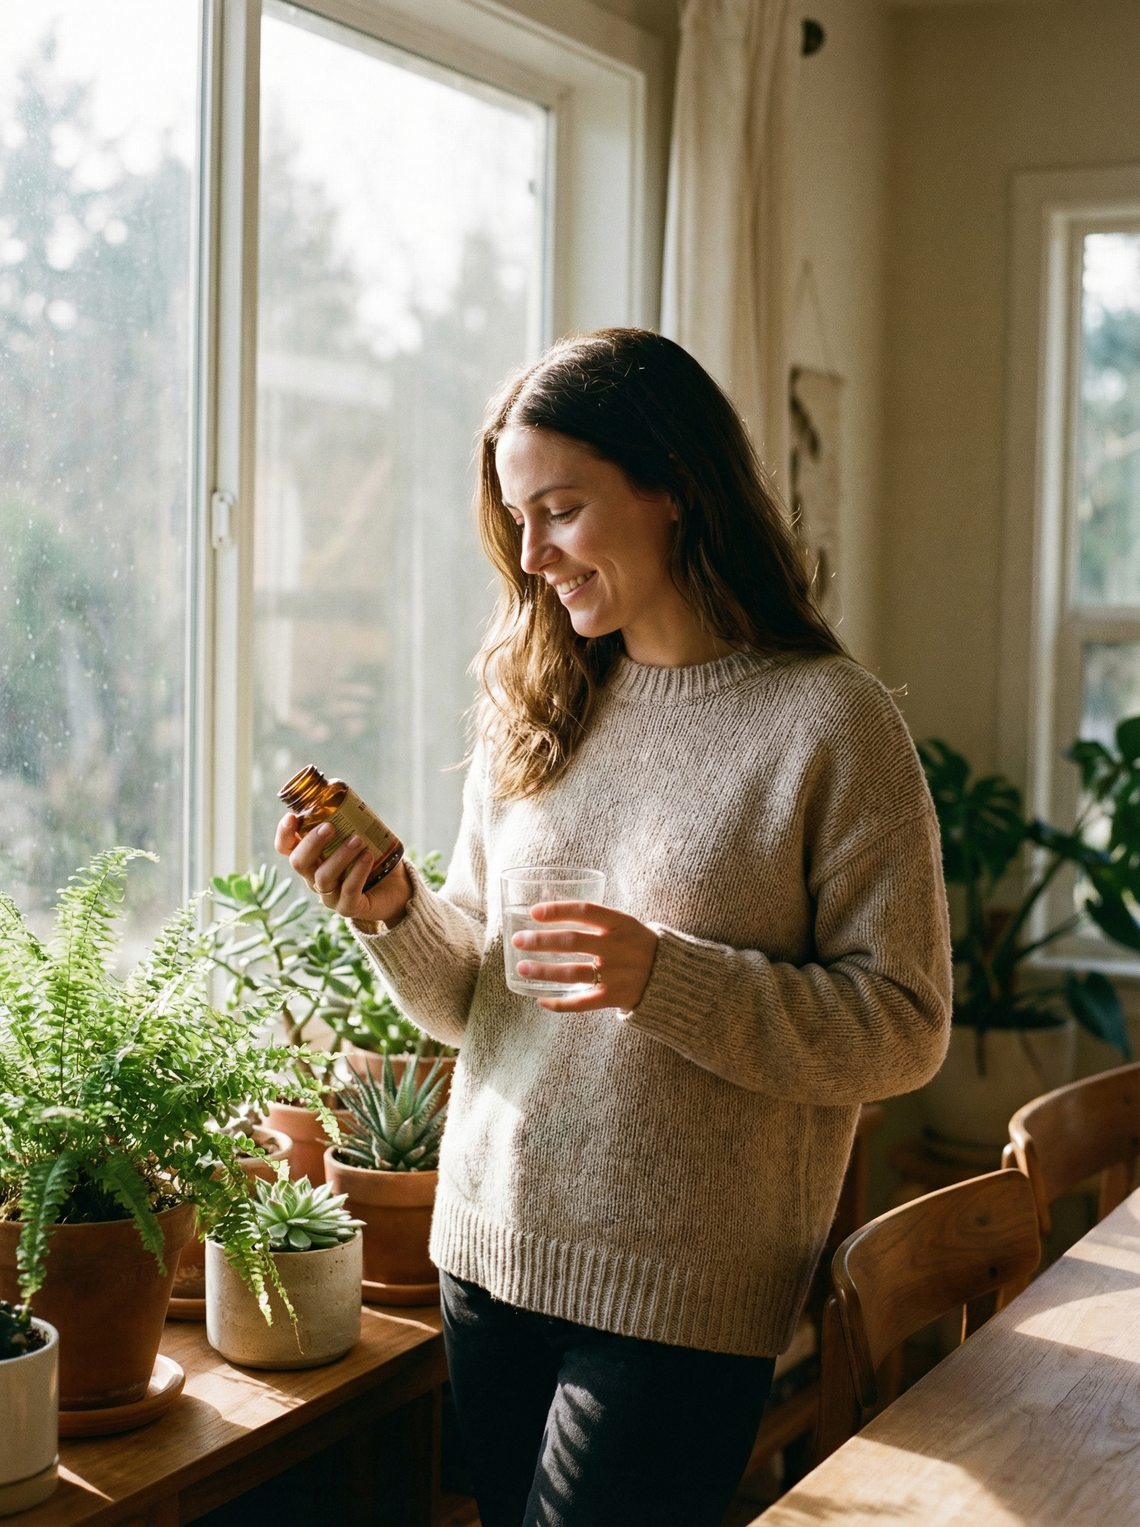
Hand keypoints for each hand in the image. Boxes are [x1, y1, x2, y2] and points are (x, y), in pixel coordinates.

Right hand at [274, 813, 413, 926]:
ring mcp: (330, 895)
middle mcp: (315, 878)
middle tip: (329, 827)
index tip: (292, 816)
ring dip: (340, 856)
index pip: (286, 848)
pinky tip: (368, 857)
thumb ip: (349, 816)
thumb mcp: (359, 833)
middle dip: (311, 843)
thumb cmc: (373, 857)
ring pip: (323, 877)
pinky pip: (348, 891)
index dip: (284, 834)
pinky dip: (357, 872)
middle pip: (299, 863)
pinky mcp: (349, 907)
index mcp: (312, 858)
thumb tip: (342, 790)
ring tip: (358, 840)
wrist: (396, 888)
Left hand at [512, 901, 657, 1011]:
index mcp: (620, 924)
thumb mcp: (625, 924)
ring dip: (543, 971)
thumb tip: (550, 910)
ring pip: (572, 973)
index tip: (534, 913)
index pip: (585, 912)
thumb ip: (595, 919)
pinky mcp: (613, 997)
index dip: (558, 911)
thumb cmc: (637, 944)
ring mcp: (615, 974)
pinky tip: (540, 1000)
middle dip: (541, 941)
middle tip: (518, 941)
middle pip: (573, 942)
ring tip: (522, 968)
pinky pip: (581, 1003)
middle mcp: (617, 948)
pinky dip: (559, 1003)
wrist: (671, 975)